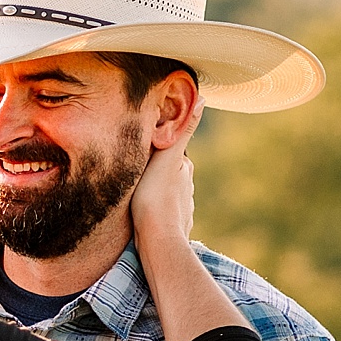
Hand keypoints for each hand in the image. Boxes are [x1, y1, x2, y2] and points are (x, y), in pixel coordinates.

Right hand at [129, 107, 200, 245]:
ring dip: (156, 190)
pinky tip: (145, 213)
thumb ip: (182, 131)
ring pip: (168, 192)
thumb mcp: (166, 158)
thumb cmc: (155, 198)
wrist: (158, 241)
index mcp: (183, 167)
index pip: (171, 150)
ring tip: (139, 191)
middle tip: (138, 168)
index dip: (159, 147)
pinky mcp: (174, 225)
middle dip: (158, 169)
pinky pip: (164, 212)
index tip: (145, 146)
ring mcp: (182, 207)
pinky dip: (157, 210)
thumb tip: (201, 99)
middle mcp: (186, 186)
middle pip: (170, 171)